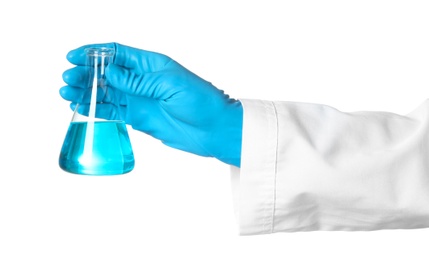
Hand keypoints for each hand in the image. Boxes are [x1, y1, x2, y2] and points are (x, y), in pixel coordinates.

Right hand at [60, 43, 242, 166]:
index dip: (94, 53)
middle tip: (68, 79)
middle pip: (107, 73)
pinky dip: (96, 110)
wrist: (215, 130)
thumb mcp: (170, 85)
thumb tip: (110, 72)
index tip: (74, 57)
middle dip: (85, 74)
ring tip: (67, 94)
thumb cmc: (201, 102)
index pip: (117, 53)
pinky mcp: (139, 118)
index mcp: (151, 64)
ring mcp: (139, 100)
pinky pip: (113, 112)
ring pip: (106, 93)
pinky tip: (81, 108)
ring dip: (86, 92)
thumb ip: (138, 81)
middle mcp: (142, 80)